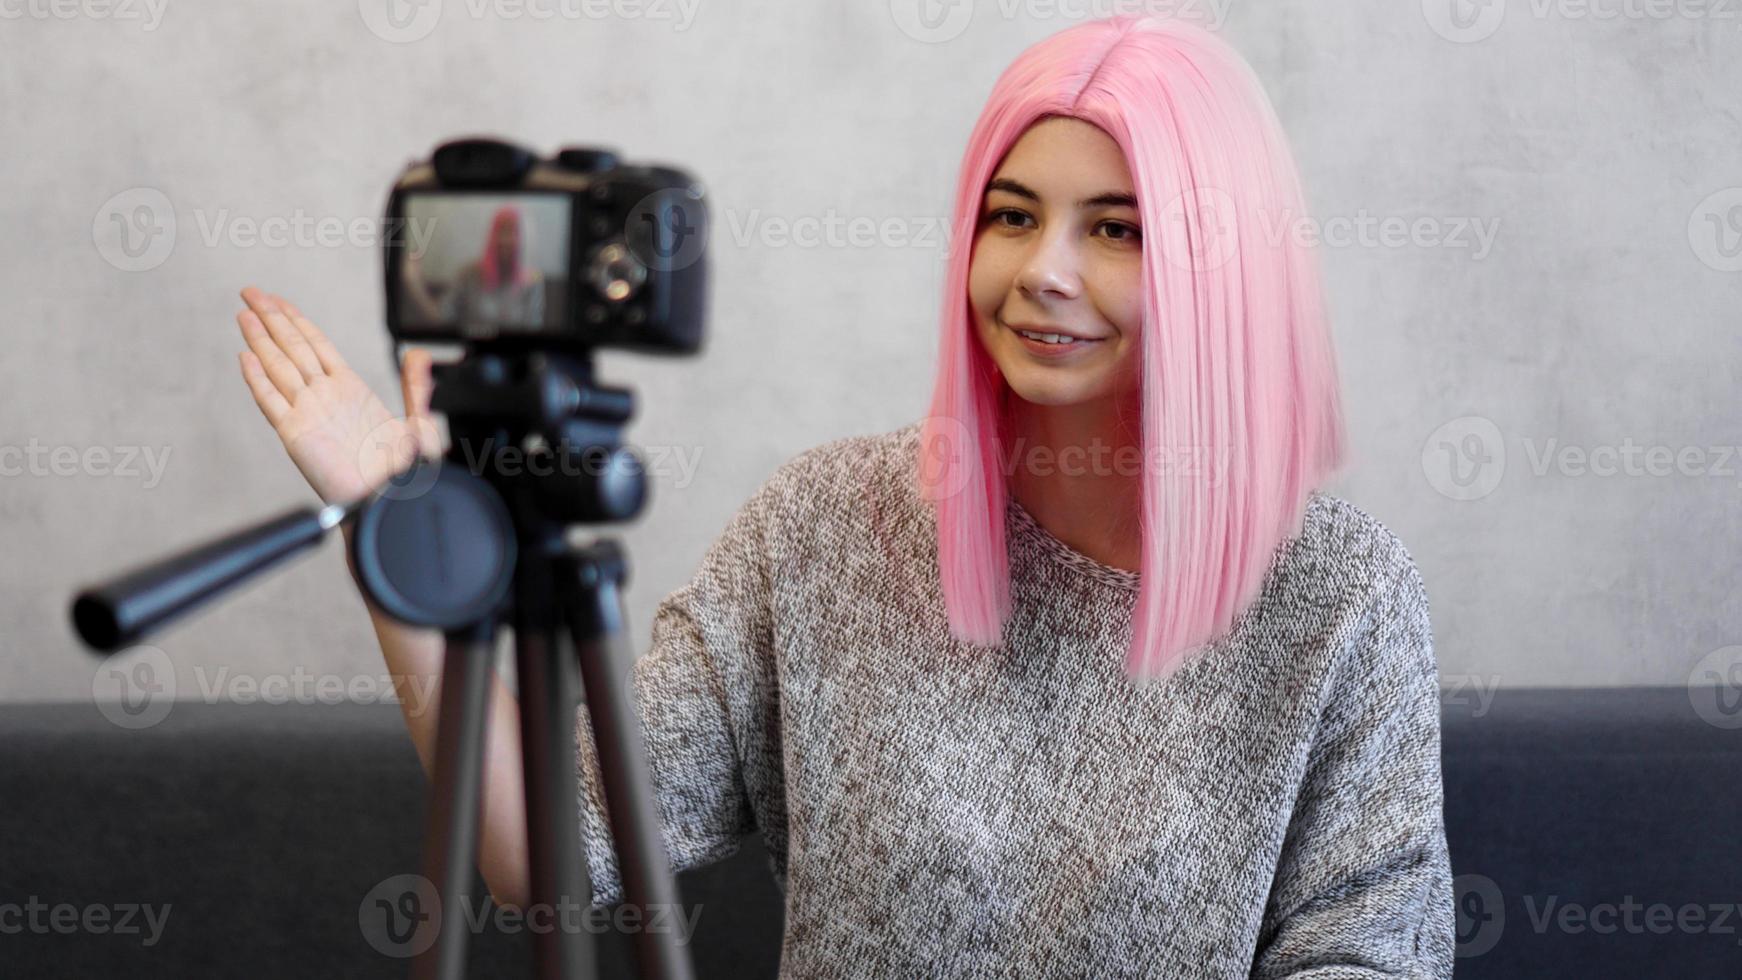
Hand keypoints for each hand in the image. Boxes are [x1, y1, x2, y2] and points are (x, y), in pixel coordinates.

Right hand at [234, 286, 439, 505]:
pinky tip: (245, 358)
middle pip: (292, 347)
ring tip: (245, 313)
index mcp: (350, 390)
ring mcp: (308, 414)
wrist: (388, 504)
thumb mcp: (419, 425)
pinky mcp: (296, 435)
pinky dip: (257, 380)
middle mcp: (325, 397)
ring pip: (278, 367)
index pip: (316, 343)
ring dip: (261, 339)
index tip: (278, 300)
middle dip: (271, 317)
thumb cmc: (401, 474)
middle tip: (250, 291)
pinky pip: (271, 402)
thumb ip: (417, 388)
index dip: (296, 319)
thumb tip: (419, 356)